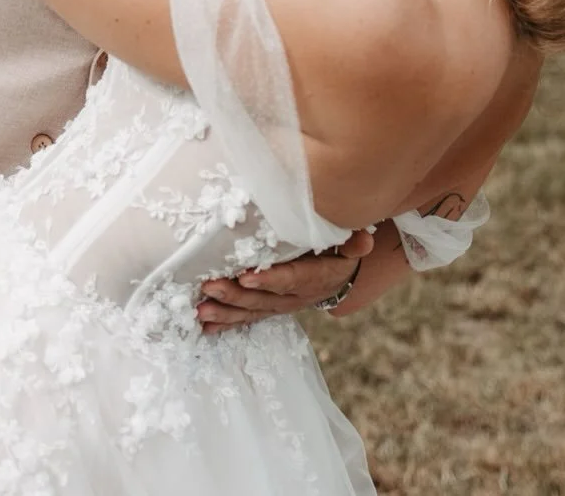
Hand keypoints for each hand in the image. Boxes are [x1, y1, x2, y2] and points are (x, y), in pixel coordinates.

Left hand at [196, 229, 373, 333]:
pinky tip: (206, 325)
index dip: (269, 280)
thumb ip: (353, 243)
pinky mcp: (270, 309)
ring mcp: (280, 306)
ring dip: (225, 311)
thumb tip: (363, 240)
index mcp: (314, 279)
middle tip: (210, 287)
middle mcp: (294, 298)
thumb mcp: (350, 246)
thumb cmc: (339, 252)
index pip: (290, 279)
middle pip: (263, 299)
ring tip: (201, 310)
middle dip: (235, 295)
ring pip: (251, 312)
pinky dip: (227, 322)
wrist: (338, 275)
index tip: (246, 276)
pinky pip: (247, 318)